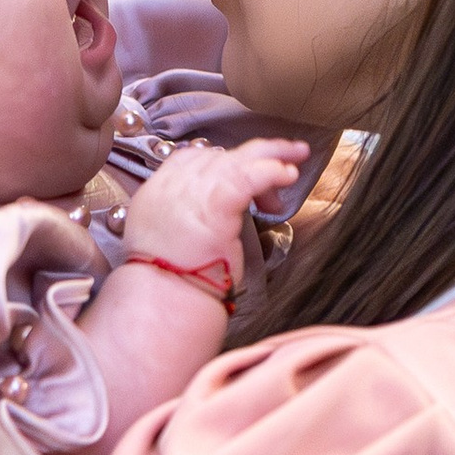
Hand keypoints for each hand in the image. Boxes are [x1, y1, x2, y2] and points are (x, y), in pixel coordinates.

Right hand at [118, 136, 307, 289]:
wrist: (166, 300)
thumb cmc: (173, 283)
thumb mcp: (166, 239)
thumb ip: (185, 217)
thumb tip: (214, 212)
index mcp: (157, 193)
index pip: (191, 158)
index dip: (222, 161)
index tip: (243, 172)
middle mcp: (172, 185)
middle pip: (219, 156)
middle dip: (254, 155)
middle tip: (284, 154)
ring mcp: (193, 191)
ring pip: (239, 160)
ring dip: (273, 157)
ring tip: (297, 157)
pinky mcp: (217, 202)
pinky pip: (250, 176)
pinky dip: (272, 171)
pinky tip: (289, 175)